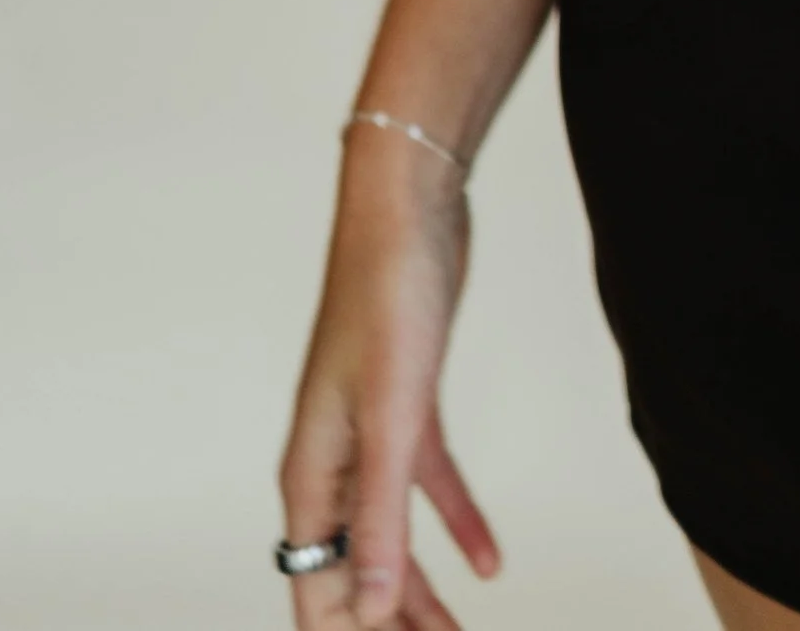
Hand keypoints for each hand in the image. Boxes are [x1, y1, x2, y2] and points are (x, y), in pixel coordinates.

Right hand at [279, 133, 500, 629]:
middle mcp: (331, 461)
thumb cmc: (386, 295)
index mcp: (310, 472)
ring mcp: (369, 434)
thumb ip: (379, 515)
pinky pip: (428, 487)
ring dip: (418, 591)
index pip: (314, 585)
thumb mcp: (393, 418)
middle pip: (350, 570)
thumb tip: (369, 606)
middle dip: (386, 622)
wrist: (409, 209)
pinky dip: (455, 526)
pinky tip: (489, 562)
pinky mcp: (409, 407)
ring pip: (388, 537)